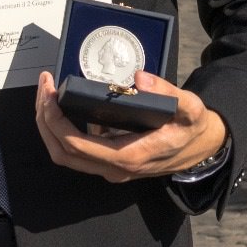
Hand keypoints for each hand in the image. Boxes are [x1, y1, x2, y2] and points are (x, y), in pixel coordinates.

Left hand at [34, 70, 227, 182]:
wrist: (202, 149)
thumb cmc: (193, 129)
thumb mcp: (191, 108)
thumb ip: (168, 93)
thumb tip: (138, 79)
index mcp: (128, 156)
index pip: (76, 144)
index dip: (55, 119)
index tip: (50, 91)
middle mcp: (114, 167)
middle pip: (62, 152)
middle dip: (45, 119)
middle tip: (44, 86)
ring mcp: (110, 167)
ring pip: (65, 154)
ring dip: (50, 125)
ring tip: (48, 93)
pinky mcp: (109, 161)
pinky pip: (76, 150)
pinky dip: (62, 129)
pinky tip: (65, 103)